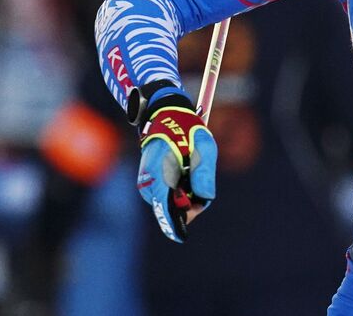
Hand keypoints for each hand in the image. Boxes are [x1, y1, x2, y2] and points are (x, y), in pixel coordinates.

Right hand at [136, 87, 216, 242]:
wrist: (164, 115)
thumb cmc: (185, 129)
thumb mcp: (203, 147)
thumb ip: (204, 173)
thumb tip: (205, 198)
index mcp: (159, 174)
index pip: (165, 207)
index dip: (174, 224)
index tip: (181, 236)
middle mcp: (148, 184)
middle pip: (171, 208)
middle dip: (189, 204)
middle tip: (198, 183)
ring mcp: (147, 185)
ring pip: (169, 203)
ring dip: (185, 195)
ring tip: (189, 169)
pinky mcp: (149, 184)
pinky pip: (166, 195)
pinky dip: (178, 190)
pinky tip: (182, 172)